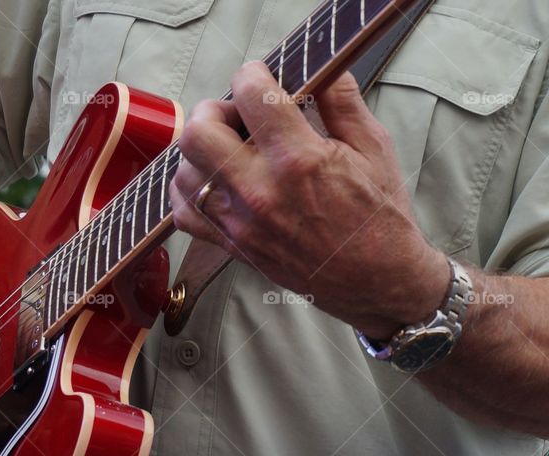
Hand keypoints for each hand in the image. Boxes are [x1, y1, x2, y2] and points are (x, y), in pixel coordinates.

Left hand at [170, 64, 449, 339]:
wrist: (377, 281)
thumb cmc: (379, 217)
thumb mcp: (374, 147)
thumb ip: (341, 100)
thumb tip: (321, 67)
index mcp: (299, 160)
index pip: (251, 95)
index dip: (253, 74)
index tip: (261, 77)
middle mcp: (260, 192)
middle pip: (198, 133)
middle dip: (214, 110)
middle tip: (237, 115)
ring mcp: (240, 223)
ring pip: (185, 171)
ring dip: (202, 150)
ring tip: (230, 148)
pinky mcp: (231, 245)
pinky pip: (183, 212)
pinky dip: (190, 190)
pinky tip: (214, 180)